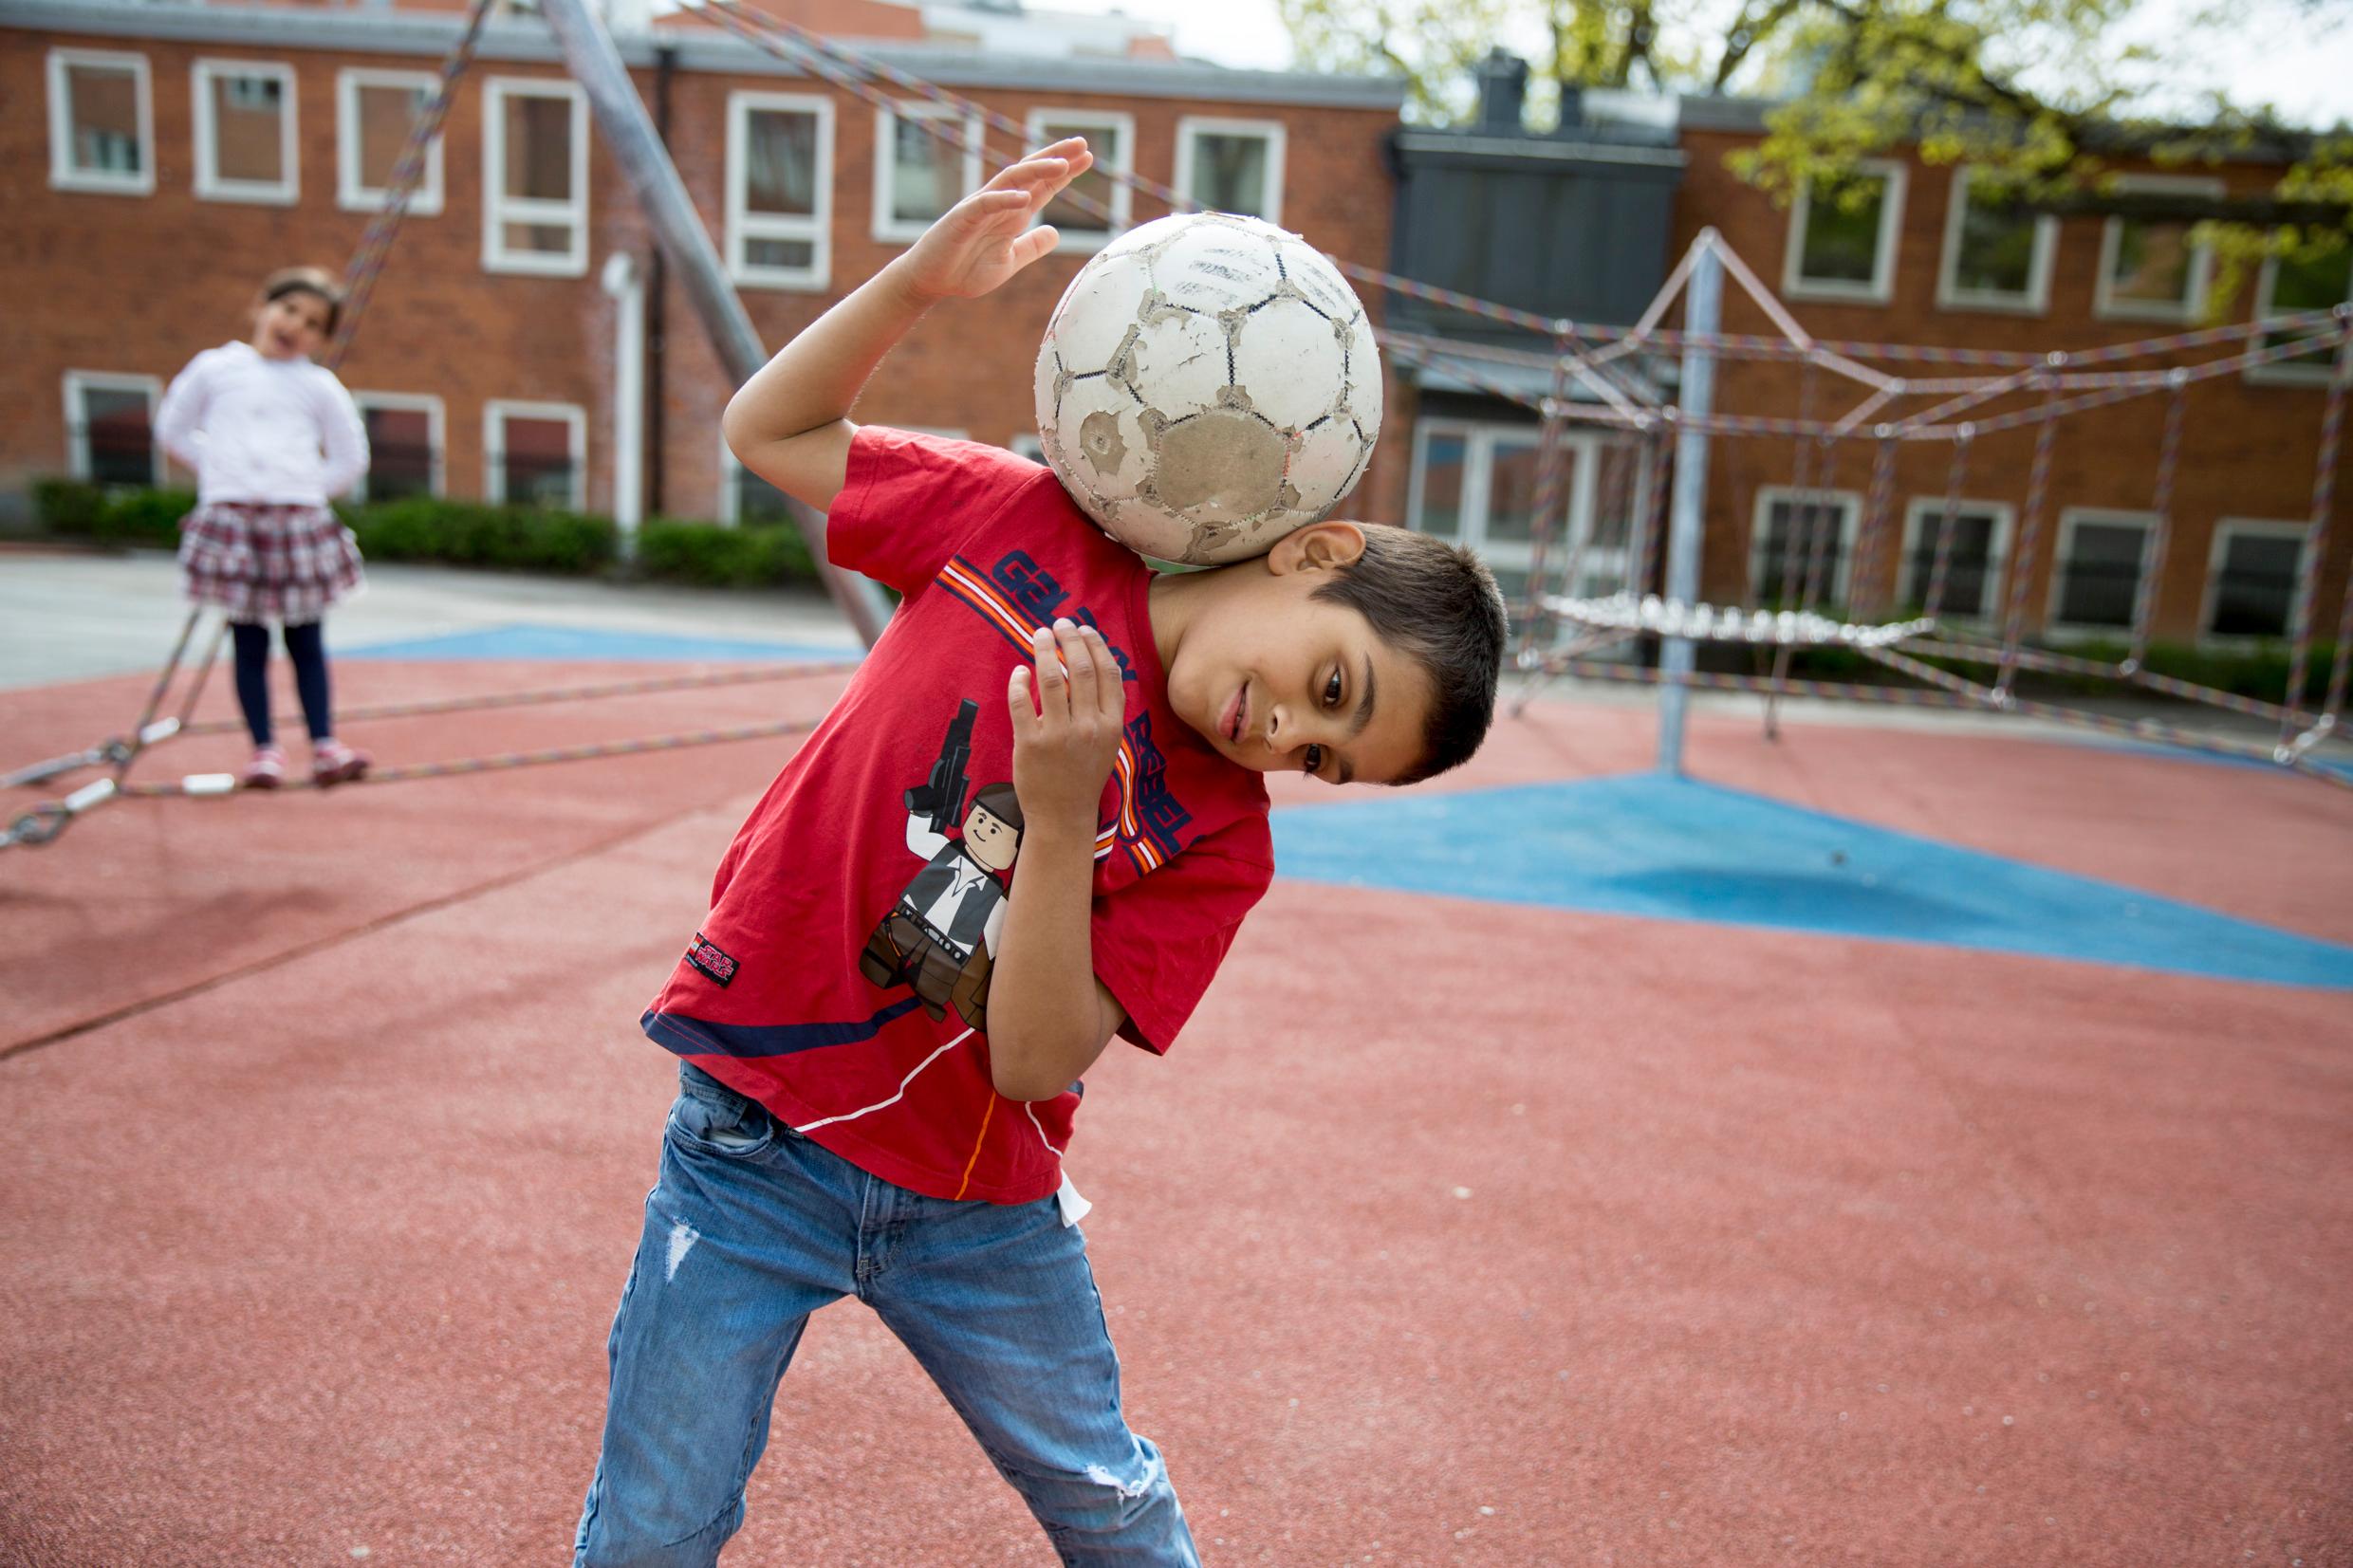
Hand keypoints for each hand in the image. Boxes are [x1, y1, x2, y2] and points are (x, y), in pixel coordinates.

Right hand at [896, 138, 1094, 302]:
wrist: (931, 282)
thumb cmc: (965, 269)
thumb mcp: (1010, 261)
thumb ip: (1032, 247)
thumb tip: (1056, 233)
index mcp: (1012, 213)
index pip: (1043, 186)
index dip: (1064, 172)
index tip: (1088, 157)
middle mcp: (999, 204)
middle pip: (1031, 173)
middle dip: (1056, 158)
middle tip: (1082, 145)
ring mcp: (980, 208)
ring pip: (1011, 181)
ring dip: (1037, 171)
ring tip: (1062, 165)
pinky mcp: (962, 219)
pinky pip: (985, 204)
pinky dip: (1005, 199)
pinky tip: (1025, 198)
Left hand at [1007, 618, 1124, 832]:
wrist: (1063, 816)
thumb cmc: (1084, 775)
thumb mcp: (1107, 742)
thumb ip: (1103, 708)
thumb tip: (1091, 663)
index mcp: (1112, 724)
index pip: (1108, 673)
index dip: (1096, 644)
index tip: (1083, 628)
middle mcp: (1089, 726)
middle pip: (1082, 669)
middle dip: (1069, 639)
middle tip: (1059, 624)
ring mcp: (1059, 735)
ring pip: (1052, 679)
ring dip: (1044, 650)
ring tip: (1039, 636)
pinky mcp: (1031, 744)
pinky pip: (1022, 702)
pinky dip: (1019, 681)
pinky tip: (1020, 672)